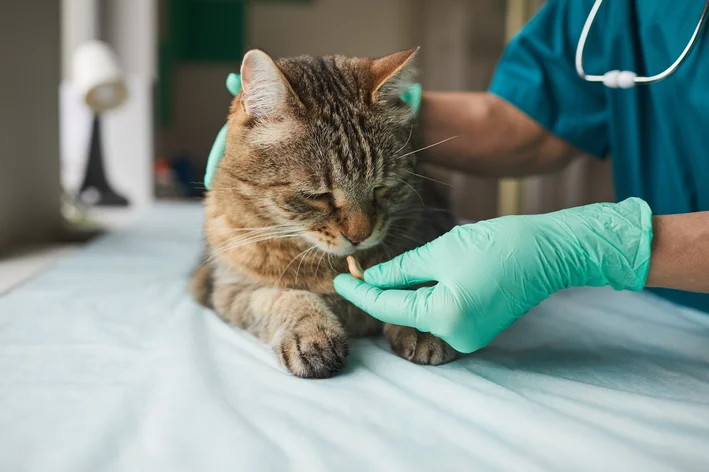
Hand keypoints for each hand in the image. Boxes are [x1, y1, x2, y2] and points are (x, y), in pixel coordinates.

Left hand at [334, 198, 652, 352]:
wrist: (548, 251)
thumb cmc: (497, 244)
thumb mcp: (439, 252)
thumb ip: (400, 270)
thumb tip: (370, 278)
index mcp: (443, 318)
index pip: (386, 307)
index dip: (360, 292)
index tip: (339, 279)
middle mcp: (455, 337)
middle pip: (403, 312)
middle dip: (382, 290)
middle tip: (360, 267)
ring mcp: (469, 337)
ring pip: (421, 313)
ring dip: (406, 292)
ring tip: (398, 267)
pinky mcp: (478, 330)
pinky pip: (440, 314)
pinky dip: (427, 296)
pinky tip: (426, 276)